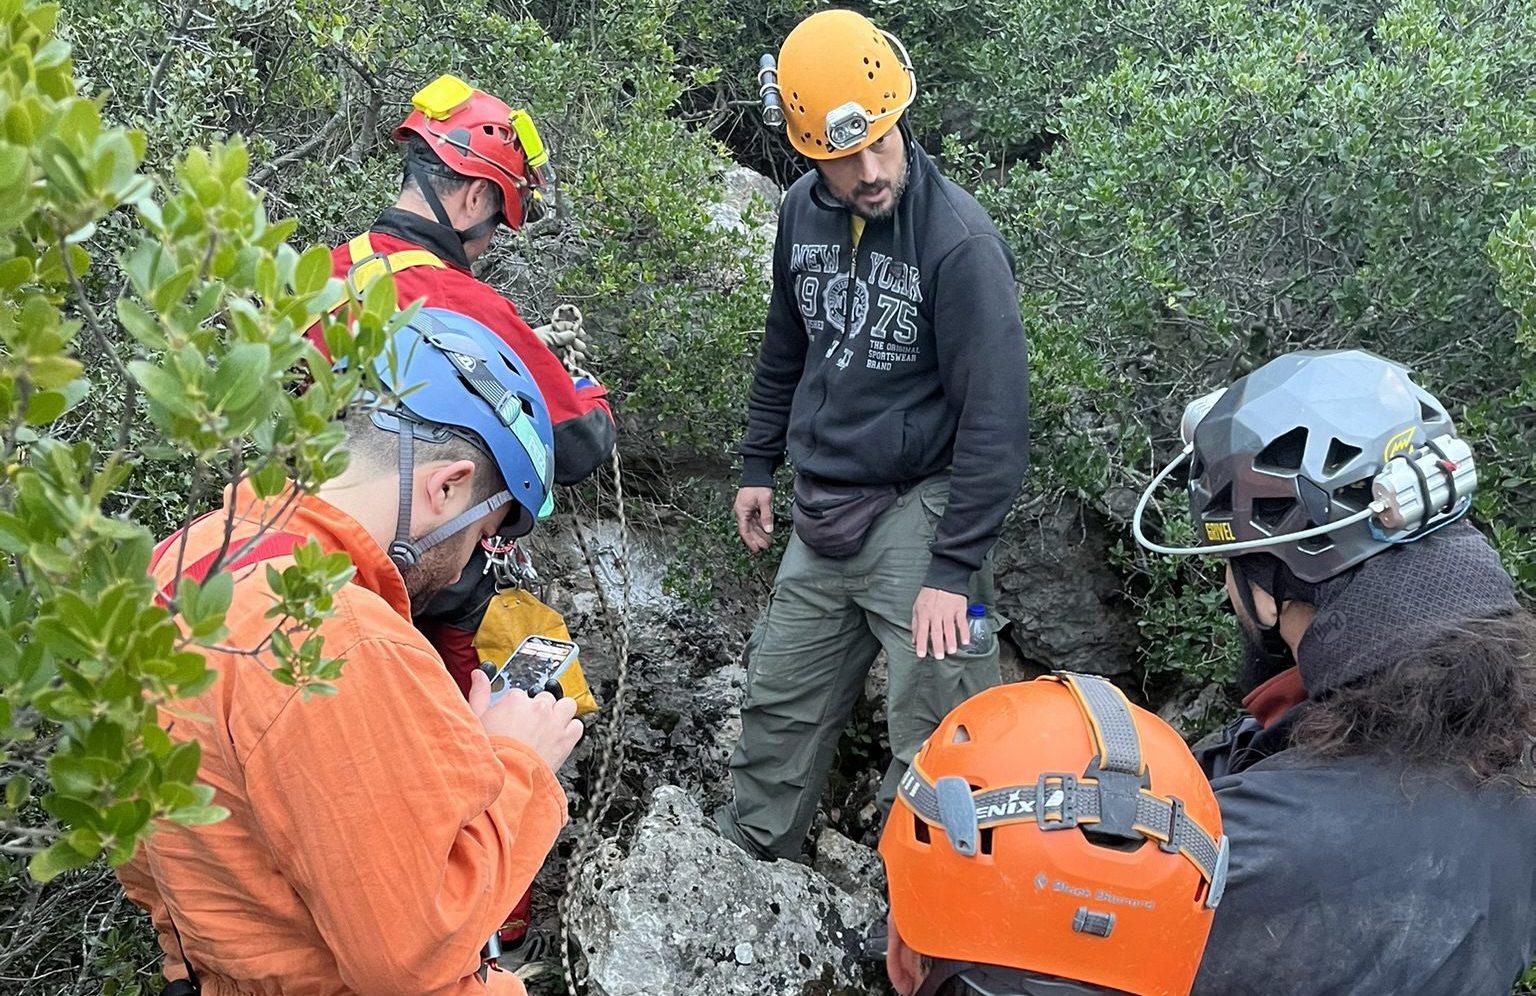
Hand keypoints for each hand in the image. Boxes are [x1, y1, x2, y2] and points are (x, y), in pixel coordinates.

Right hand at [468, 668, 583, 769]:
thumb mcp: (477, 719)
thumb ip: (480, 693)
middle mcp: (537, 707)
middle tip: (531, 725)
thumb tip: (479, 674)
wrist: (506, 779)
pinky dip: (571, 730)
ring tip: (549, 727)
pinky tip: (560, 737)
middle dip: (539, 710)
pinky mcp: (566, 738)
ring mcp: (554, 721)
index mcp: (515, 700)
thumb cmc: (490, 753)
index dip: (517, 708)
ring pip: (566, 706)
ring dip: (560, 714)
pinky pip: (577, 725)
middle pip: (544, 698)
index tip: (514, 718)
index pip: (520, 694)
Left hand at [531, 304, 590, 373]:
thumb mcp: (544, 339)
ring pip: (568, 352)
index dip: (574, 329)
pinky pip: (565, 364)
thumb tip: (573, 333)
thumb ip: (559, 336)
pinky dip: (571, 365)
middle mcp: (551, 342)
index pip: (564, 327)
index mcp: (548, 332)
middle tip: (581, 348)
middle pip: (568, 341)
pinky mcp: (553, 365)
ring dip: (575, 354)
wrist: (519, 364)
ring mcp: (552, 354)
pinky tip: (575, 365)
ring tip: (579, 357)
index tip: (581, 335)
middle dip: (576, 344)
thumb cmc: (526, 347)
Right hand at [733, 486, 774, 551]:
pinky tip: (767, 531)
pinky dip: (761, 526)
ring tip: (768, 541)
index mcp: (741, 512)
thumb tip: (768, 530)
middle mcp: (742, 512)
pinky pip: (755, 520)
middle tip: (765, 547)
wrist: (756, 473)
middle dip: (757, 539)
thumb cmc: (758, 486)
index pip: (745, 531)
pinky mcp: (751, 507)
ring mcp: (746, 510)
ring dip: (760, 534)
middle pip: (749, 530)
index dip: (750, 541)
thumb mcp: (764, 501)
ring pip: (753, 526)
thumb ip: (766, 516)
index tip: (756, 549)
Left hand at [911, 586, 967, 659]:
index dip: (921, 643)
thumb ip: (915, 624)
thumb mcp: (917, 606)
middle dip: (937, 645)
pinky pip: (962, 622)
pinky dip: (964, 632)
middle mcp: (936, 614)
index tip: (921, 654)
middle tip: (939, 657)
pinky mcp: (959, 609)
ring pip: (949, 628)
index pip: (921, 631)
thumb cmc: (930, 594)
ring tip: (951, 651)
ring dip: (950, 640)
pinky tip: (965, 641)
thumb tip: (913, 640)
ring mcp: (948, 612)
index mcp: (924, 613)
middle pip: (936, 631)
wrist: (944, 578)